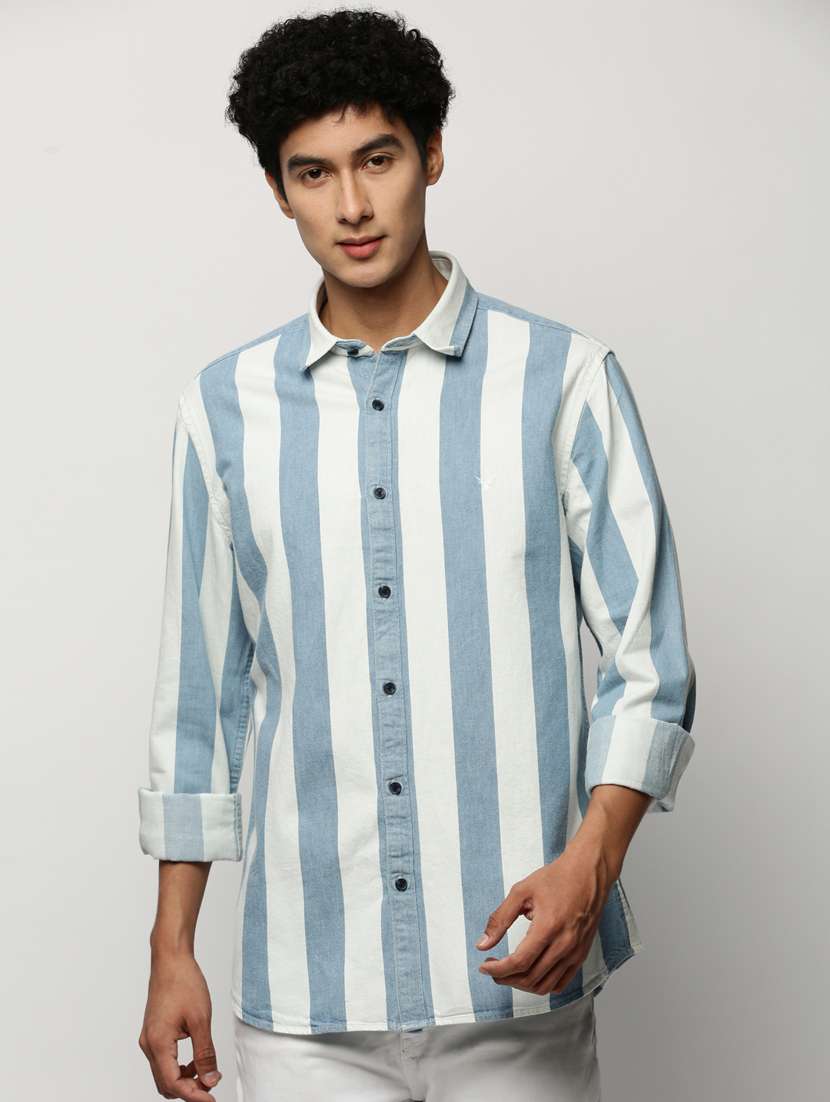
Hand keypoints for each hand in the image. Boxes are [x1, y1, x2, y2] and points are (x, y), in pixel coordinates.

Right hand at [138, 950, 221, 1100]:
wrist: (171, 959)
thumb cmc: (184, 983)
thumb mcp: (201, 1020)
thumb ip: (205, 1053)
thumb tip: (210, 1079)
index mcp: (158, 1043)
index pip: (173, 1084)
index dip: (193, 1095)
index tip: (211, 1098)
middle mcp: (149, 1044)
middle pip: (166, 1083)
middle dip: (188, 1089)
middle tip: (211, 1086)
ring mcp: (149, 1038)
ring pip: (164, 1073)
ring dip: (184, 1079)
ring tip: (206, 1072)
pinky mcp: (153, 1032)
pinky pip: (163, 1060)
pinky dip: (179, 1066)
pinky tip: (196, 1059)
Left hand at [474, 840, 613, 995]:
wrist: (588, 872)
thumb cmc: (556, 878)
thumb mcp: (521, 891)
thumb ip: (500, 919)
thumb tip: (482, 945)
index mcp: (548, 927)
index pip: (519, 962)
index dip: (498, 969)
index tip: (483, 966)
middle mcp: (565, 944)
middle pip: (531, 977)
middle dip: (506, 978)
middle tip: (492, 970)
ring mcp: (575, 952)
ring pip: (545, 985)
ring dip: (522, 984)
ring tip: (508, 972)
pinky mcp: (581, 954)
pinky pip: (561, 982)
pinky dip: (542, 985)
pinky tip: (530, 973)